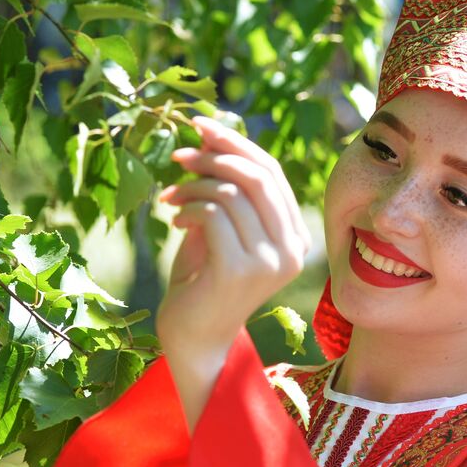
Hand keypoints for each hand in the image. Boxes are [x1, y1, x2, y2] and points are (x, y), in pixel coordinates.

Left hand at [155, 115, 310, 425]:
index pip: (272, 172)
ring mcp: (269, 261)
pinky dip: (189, 208)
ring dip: (193, 185)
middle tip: (179, 156)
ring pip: (231, 192)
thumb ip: (225, 189)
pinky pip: (213, 214)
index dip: (235, 143)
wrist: (192, 339)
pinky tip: (176, 222)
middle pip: (257, 175)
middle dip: (214, 156)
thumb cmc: (202, 282)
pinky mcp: (240, 270)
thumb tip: (212, 135)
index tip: (198, 127)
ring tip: (171, 198)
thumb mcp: (220, 228)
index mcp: (295, 236)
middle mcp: (292, 249)